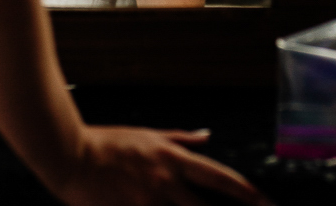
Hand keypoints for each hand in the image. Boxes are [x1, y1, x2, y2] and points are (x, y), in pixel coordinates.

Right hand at [49, 127, 268, 205]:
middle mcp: (166, 182)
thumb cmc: (106, 143)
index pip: (219, 178)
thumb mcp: (148, 136)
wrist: (69, 154)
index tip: (266, 202)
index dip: (247, 193)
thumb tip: (206, 136)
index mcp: (173, 159)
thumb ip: (180, 139)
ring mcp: (148, 201)